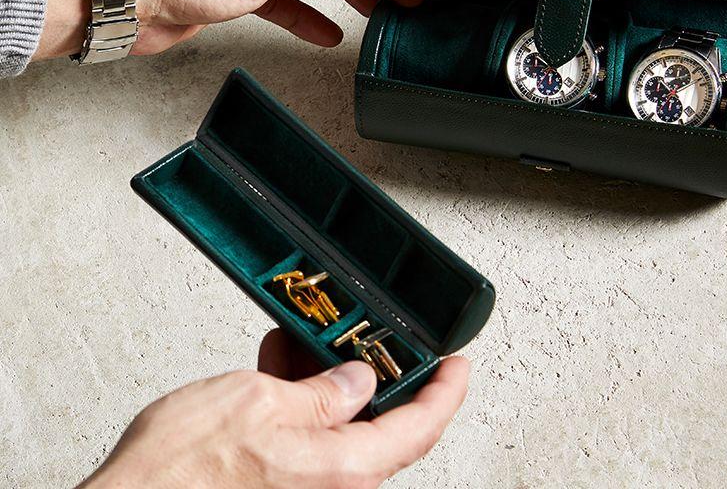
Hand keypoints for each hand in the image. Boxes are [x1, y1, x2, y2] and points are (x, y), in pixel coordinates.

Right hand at [78, 330, 469, 488]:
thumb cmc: (182, 470)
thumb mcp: (260, 401)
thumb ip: (322, 391)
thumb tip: (359, 381)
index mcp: (343, 468)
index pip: (420, 427)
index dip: (446, 391)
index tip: (458, 364)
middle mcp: (333, 485)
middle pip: (383, 424)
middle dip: (378, 372)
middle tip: (372, 336)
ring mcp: (306, 483)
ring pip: (341, 423)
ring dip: (329, 378)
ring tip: (310, 338)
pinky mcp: (279, 479)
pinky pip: (308, 431)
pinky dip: (302, 395)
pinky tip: (282, 362)